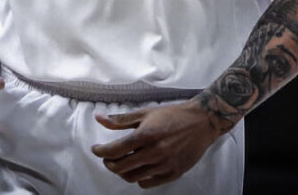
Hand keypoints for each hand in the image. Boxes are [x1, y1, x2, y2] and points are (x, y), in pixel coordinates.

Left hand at [90, 99, 222, 188]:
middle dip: (109, 163)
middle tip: (107, 157)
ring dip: (122, 171)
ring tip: (122, 163)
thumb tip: (98, 118)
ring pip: (132, 177)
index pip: (115, 150)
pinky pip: (148, 183)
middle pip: (121, 167)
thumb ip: (120, 120)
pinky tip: (138, 168)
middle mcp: (154, 152)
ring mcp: (164, 165)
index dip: (101, 152)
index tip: (96, 149)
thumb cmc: (172, 115)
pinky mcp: (173, 173)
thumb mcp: (145, 113)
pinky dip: (138, 178)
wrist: (201, 122)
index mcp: (146, 135)